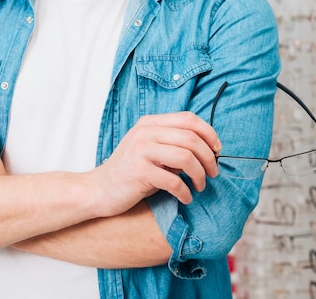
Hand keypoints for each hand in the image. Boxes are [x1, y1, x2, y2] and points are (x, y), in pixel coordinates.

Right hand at [93, 112, 220, 216]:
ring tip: (200, 186)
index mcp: (150, 123)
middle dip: (209, 157)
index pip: (189, 118)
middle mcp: (145, 132)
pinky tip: (186, 198)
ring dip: (200, 175)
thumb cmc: (130, 172)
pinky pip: (174, 181)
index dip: (209, 133)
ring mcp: (141, 150)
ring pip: (186, 157)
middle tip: (213, 173)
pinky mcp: (139, 172)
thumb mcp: (149, 149)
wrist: (98, 190)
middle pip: (191, 138)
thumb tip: (208, 149)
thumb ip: (172, 143)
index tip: (217, 150)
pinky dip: (185, 192)